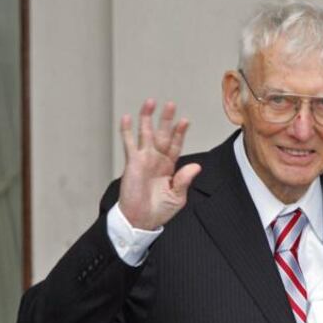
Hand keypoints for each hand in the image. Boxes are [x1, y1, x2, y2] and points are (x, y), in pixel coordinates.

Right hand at [117, 99, 200, 230]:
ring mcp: (144, 159)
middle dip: (166, 119)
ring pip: (145, 133)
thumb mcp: (177, 197)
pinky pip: (129, 144)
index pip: (176, 145)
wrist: (140, 220)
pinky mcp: (132, 163)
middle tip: (170, 104)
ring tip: (150, 102)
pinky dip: (127, 131)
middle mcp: (157, 159)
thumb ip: (184, 180)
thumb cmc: (159, 210)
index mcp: (169, 167)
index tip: (185, 120)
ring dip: (147, 118)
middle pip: (162, 134)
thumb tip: (196, 166)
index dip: (180, 133)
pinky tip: (126, 118)